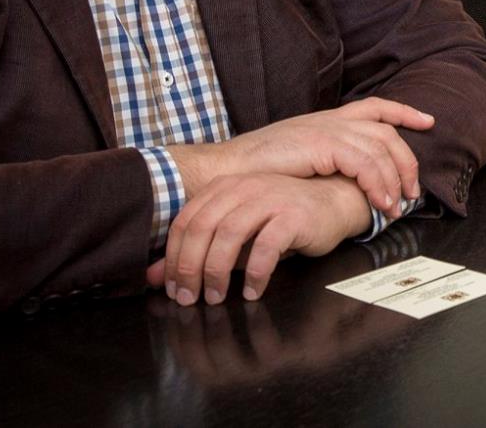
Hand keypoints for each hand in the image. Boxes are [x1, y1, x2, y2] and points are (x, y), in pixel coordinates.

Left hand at [146, 172, 370, 305]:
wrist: (333, 204)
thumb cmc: (282, 220)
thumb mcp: (235, 237)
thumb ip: (197, 253)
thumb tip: (152, 277)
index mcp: (224, 188)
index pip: (186, 221)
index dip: (173, 258)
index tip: (172, 288)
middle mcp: (243, 187)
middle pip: (202, 228)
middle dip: (190, 268)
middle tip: (189, 298)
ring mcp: (269, 198)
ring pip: (229, 235)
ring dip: (217, 272)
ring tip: (217, 297)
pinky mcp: (293, 215)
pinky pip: (266, 246)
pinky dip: (255, 273)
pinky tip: (252, 291)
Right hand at [169, 98, 433, 212]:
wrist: (224, 173)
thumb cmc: (253, 174)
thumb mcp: (295, 162)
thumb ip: (322, 164)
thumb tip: (344, 182)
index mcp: (324, 120)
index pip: (373, 107)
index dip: (403, 111)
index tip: (427, 121)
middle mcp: (329, 120)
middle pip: (385, 130)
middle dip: (406, 159)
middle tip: (413, 190)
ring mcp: (325, 129)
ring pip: (380, 148)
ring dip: (394, 179)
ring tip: (397, 207)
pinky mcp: (322, 144)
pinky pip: (365, 163)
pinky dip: (378, 184)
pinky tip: (380, 204)